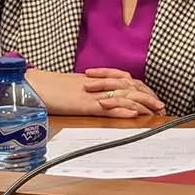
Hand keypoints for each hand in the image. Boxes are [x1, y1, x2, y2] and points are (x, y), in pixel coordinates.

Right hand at [23, 69, 163, 117]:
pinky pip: (107, 108)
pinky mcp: (84, 105)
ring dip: (142, 103)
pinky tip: (133, 114)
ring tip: (155, 110)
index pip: (127, 81)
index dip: (142, 89)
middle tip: (162, 106)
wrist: (32, 85)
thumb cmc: (50, 88)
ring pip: (123, 96)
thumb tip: (101, 97)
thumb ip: (90, 89)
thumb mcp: (75, 86)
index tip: (154, 98)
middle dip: (148, 96)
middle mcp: (98, 85)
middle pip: (130, 87)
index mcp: (97, 80)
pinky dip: (122, 111)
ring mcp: (92, 94)